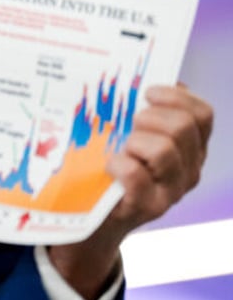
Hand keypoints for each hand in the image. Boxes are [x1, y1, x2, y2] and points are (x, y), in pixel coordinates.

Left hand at [48, 84, 212, 299]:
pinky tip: (110, 165)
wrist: (96, 220)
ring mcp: (171, 190)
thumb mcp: (131, 137)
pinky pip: (137, 174)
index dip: (177, 96)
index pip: (202, 113)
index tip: (148, 92)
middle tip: (130, 125)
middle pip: (184, 126)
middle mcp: (189, 169)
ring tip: (121, 147)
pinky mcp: (148, 207)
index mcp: (191, 147)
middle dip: (150, 117)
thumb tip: (133, 79)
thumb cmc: (112, 169)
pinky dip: (120, 164)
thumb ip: (140, 113)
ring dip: (136, 140)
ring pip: (166, 149)